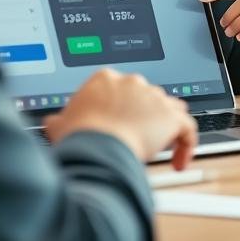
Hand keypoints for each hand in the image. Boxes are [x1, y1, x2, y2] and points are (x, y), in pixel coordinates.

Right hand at [44, 69, 197, 169]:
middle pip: (145, 97)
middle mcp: (132, 83)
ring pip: (168, 109)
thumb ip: (60, 121)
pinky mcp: (171, 116)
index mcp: (105, 79)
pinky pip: (187, 129)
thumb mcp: (60, 125)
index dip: (121, 108)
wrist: (97, 144)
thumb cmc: (79, 135)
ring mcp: (153, 97)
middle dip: (144, 117)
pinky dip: (186, 145)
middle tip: (138, 139)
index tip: (118, 124)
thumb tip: (52, 123)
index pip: (119, 89)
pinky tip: (180, 161)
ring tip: (162, 148)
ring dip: (165, 128)